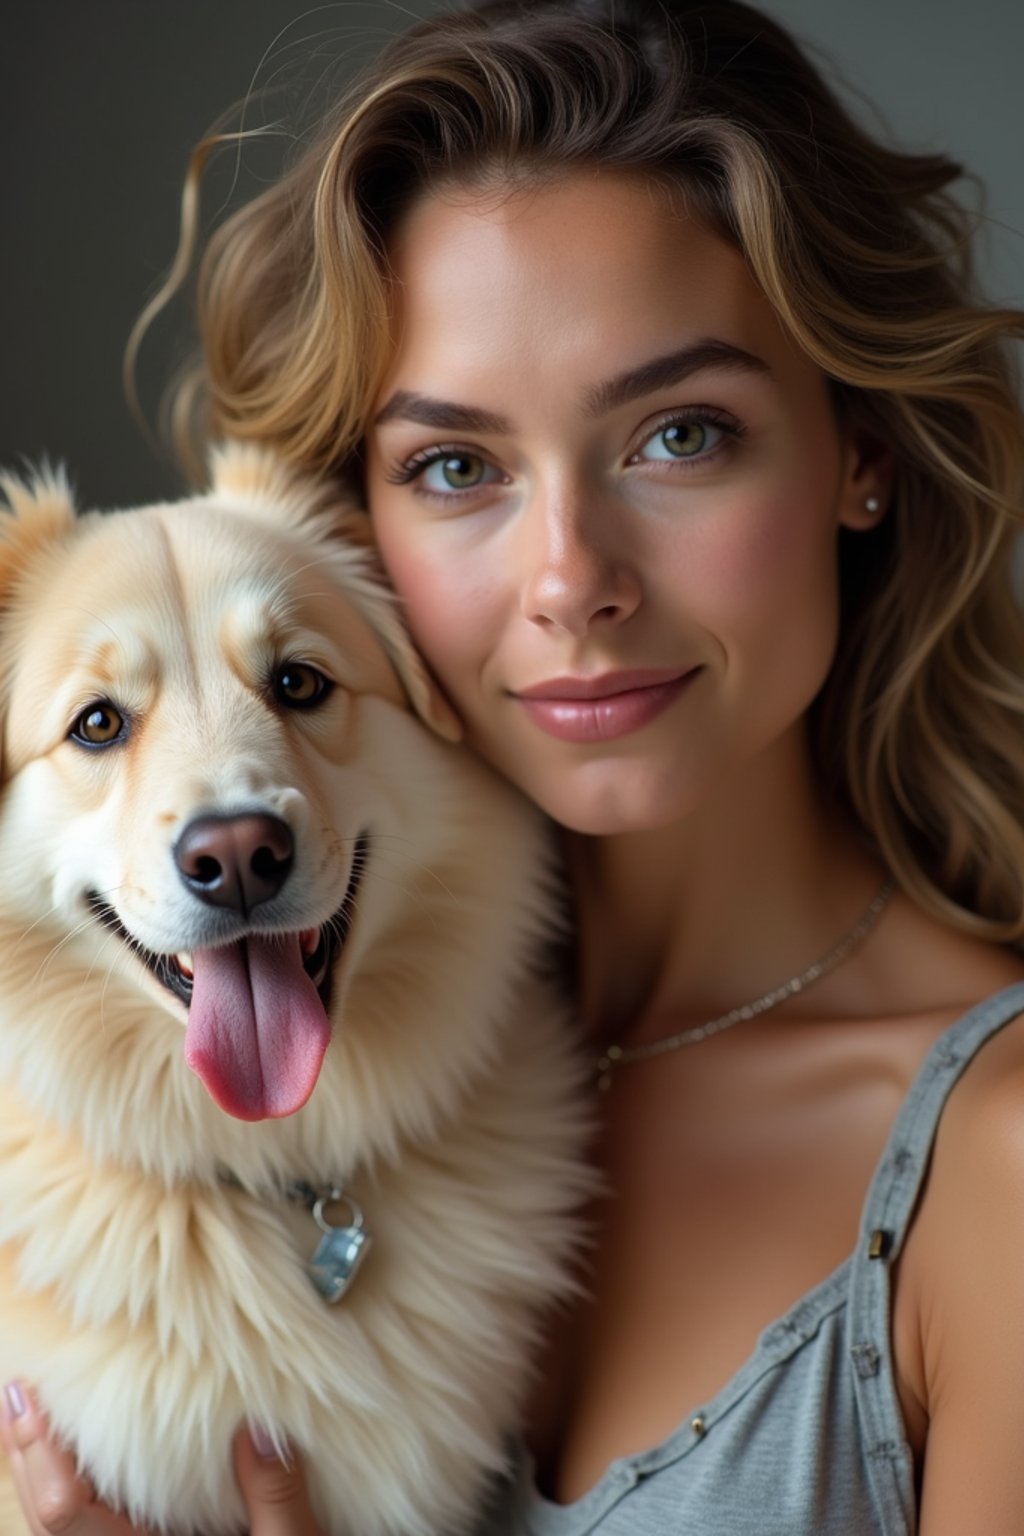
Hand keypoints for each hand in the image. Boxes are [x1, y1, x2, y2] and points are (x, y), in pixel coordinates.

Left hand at [1, 1381, 323, 1534]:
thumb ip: (274, 1495)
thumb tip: (259, 1427)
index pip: (67, 1514)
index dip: (42, 1455)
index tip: (31, 1399)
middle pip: (47, 1519)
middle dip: (29, 1458)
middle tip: (19, 1393)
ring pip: (57, 1531)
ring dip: (41, 1475)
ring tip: (35, 1422)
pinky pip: (84, 1532)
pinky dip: (68, 1494)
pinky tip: (82, 1464)